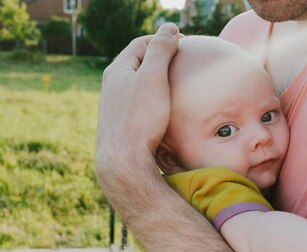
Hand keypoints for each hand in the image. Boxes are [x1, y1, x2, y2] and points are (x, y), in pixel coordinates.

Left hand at [95, 23, 179, 200]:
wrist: (124, 161)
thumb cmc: (141, 118)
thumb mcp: (154, 78)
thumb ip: (161, 50)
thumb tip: (170, 27)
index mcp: (118, 70)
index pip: (141, 44)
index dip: (163, 39)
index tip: (185, 43)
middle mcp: (113, 86)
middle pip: (139, 64)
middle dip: (160, 59)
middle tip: (184, 62)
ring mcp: (116, 107)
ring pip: (139, 85)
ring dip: (157, 81)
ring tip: (178, 85)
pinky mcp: (123, 125)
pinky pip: (141, 104)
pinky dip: (155, 100)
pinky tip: (167, 111)